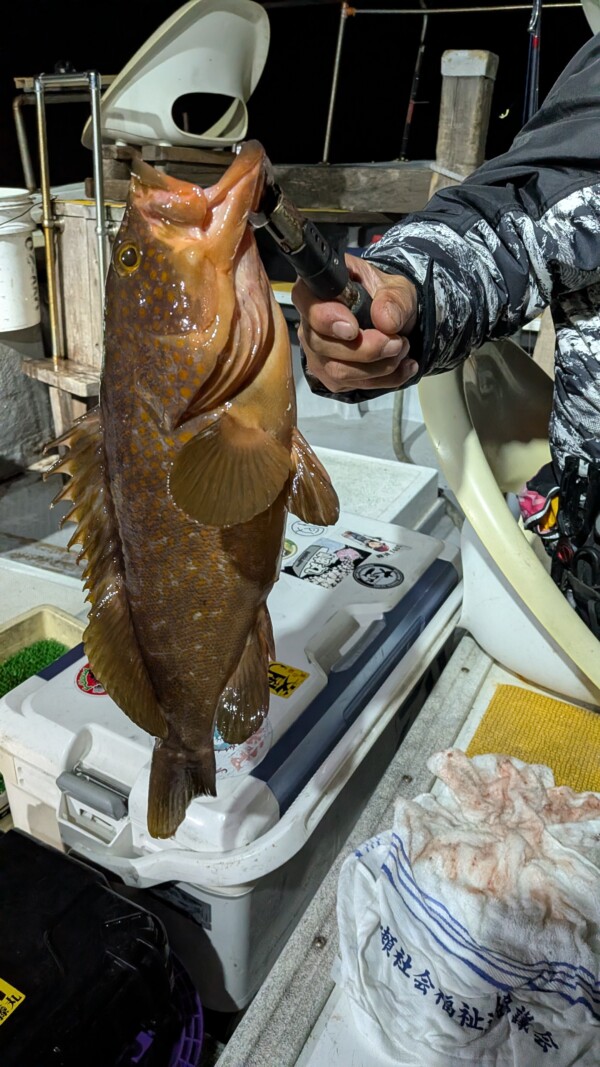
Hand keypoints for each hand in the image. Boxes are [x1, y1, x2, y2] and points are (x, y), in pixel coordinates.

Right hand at [292, 253, 419, 392]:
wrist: (392, 322)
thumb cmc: (386, 299)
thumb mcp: (398, 289)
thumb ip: (394, 299)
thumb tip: (386, 322)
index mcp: (318, 290)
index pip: (305, 301)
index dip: (325, 318)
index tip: (353, 329)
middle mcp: (310, 323)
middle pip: (321, 344)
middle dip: (365, 349)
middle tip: (397, 341)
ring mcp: (318, 353)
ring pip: (338, 371)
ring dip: (379, 366)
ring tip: (403, 349)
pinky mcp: (331, 377)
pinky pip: (354, 385)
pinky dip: (386, 379)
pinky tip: (404, 366)